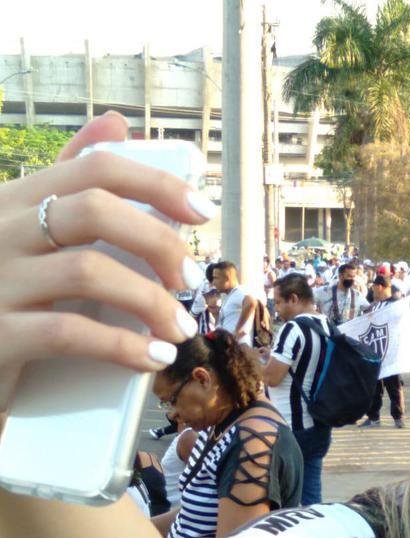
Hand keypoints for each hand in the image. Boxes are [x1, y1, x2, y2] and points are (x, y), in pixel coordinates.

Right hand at [0, 113, 213, 412]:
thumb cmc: (3, 292)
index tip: (202, 212)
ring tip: (180, 328)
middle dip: (159, 243)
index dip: (157, 183)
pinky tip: (154, 357)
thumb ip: (69, 182)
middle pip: (94, 211)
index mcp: (13, 201)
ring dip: (151, 302)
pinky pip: (69, 334)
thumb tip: (117, 122)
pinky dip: (123, 346)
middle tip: (189, 278)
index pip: (94, 167)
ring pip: (87, 272)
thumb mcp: (27, 229)